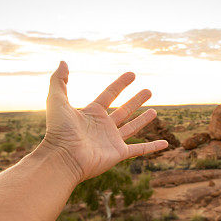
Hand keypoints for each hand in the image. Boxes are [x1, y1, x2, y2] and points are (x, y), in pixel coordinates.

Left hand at [39, 62, 167, 181]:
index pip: (109, 95)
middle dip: (136, 100)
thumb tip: (63, 62)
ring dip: (143, 119)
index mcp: (91, 113)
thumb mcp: (56, 100)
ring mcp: (111, 140)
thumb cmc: (58, 130)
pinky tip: (165, 143)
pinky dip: (153, 147)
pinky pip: (139, 150)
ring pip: (132, 127)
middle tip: (149, 91)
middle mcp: (103, 126)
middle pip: (123, 110)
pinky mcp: (118, 153)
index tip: (132, 74)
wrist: (63, 158)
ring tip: (155, 111)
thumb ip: (59, 81)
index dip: (120, 84)